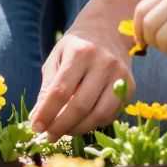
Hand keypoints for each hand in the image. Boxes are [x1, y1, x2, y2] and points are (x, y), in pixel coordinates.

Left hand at [30, 17, 132, 137]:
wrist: (107, 30)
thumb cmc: (76, 47)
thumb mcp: (56, 58)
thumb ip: (48, 88)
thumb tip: (38, 118)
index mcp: (80, 52)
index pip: (61, 91)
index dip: (47, 113)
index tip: (36, 127)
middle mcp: (103, 62)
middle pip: (81, 105)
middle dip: (62, 126)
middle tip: (50, 136)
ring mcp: (120, 75)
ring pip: (99, 114)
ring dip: (79, 129)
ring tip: (65, 131)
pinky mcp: (130, 85)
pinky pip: (111, 114)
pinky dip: (94, 123)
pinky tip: (82, 122)